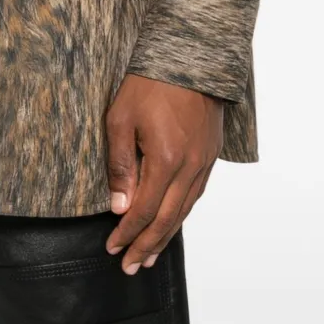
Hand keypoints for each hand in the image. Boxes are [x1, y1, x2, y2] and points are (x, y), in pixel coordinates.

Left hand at [104, 74, 223, 273]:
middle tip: (131, 267)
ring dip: (166, 236)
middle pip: (169, 219)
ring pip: (185, 210)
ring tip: (150, 255)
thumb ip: (120, 165)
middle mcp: (190, 167)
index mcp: (166, 159)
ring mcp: (204, 161)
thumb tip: (119, 206)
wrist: (189, 56)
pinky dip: (182, 214)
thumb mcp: (121, 118)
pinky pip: (196, 194)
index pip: (146, 210)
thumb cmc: (149, 83)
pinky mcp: (210, 153)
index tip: (113, 248)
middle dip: (147, 246)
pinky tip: (172, 221)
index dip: (128, 233)